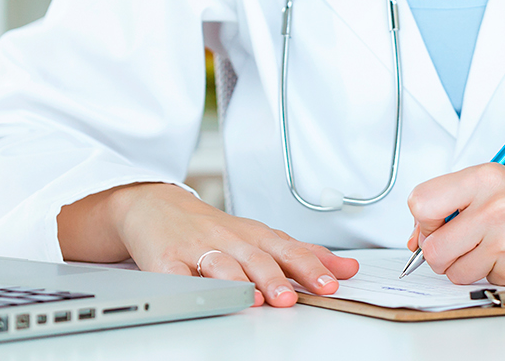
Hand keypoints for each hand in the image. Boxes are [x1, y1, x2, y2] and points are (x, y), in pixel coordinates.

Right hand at [58, 182, 357, 307]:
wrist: (155, 205)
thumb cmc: (214, 228)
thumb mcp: (260, 236)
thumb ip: (303, 254)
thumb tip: (348, 269)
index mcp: (255, 235)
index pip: (288, 249)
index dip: (310, 266)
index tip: (330, 283)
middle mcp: (229, 240)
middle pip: (256, 257)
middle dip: (277, 277)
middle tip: (292, 297)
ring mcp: (196, 249)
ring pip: (221, 265)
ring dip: (240, 282)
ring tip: (257, 299)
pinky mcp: (165, 261)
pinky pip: (176, 275)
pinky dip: (191, 286)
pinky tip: (203, 295)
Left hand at [404, 165, 504, 285]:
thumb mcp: (501, 184)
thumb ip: (457, 201)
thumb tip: (419, 233)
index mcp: (485, 178)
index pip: (421, 202)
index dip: (424, 221)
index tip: (434, 226)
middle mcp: (494, 208)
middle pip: (433, 247)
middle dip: (441, 253)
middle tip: (462, 245)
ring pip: (453, 271)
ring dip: (466, 267)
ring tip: (492, 251)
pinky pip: (483, 282)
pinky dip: (493, 275)